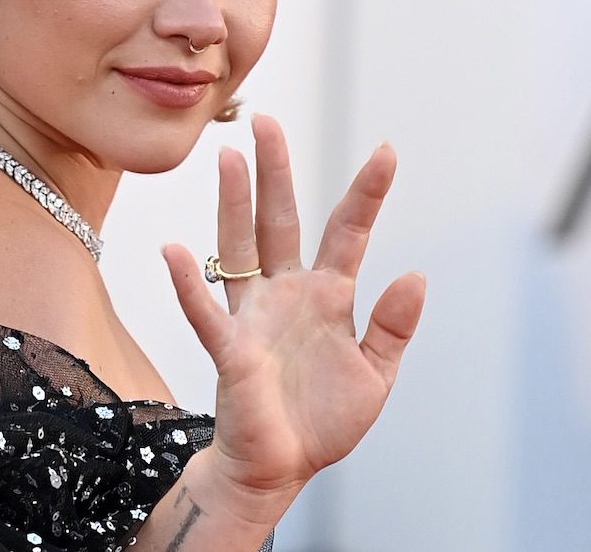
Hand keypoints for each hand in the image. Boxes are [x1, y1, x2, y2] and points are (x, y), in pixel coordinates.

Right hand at [162, 114, 425, 496]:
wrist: (280, 469)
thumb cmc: (321, 420)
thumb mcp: (376, 376)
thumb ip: (392, 327)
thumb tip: (415, 273)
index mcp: (328, 296)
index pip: (347, 232)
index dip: (367, 193)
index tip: (386, 150)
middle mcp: (286, 293)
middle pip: (278, 220)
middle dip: (275, 171)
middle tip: (267, 121)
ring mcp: (253, 317)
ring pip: (239, 248)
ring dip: (232, 204)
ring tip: (227, 158)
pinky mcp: (230, 350)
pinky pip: (206, 312)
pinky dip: (188, 283)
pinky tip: (175, 251)